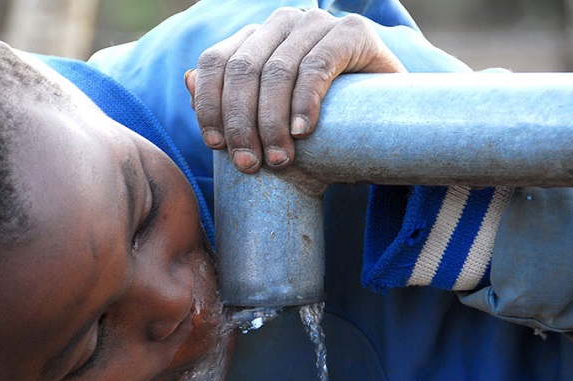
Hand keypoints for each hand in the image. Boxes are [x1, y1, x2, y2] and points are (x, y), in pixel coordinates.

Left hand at [185, 7, 405, 172]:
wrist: (385, 122)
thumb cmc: (320, 124)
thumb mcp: (269, 119)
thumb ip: (230, 100)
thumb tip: (187, 81)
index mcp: (256, 38)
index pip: (215, 62)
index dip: (209, 105)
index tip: (215, 146)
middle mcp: (283, 23)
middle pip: (243, 70)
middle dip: (241, 123)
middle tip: (249, 164)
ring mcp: (317, 23)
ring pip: (276, 70)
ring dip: (272, 121)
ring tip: (279, 160)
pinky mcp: (352, 32)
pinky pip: (317, 66)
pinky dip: (304, 102)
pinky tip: (303, 132)